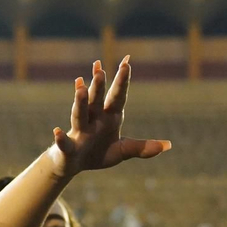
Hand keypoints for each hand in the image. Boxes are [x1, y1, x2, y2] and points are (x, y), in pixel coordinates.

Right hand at [45, 57, 170, 178]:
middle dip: (99, 85)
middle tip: (101, 68)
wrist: (74, 165)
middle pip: (97, 100)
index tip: (127, 61)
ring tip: (80, 86)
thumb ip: (143, 148)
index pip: (118, 96)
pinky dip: (61, 138)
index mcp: (109, 117)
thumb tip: (168, 146)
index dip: (122, 81)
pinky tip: (57, 131)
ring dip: (80, 101)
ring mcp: (80, 132)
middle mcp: (93, 119)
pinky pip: (64, 143)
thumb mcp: (123, 151)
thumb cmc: (98, 153)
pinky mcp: (68, 148)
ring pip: (80, 114)